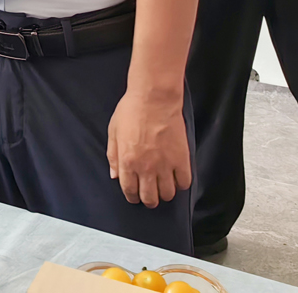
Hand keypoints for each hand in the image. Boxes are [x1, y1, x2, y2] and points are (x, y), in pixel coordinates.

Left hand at [106, 88, 190, 206]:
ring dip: (164, 193)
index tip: (134, 197)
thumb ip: (113, 156)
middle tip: (149, 195)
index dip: (132, 197)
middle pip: (150, 198)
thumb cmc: (131, 111)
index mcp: (127, 161)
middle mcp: (146, 168)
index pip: (129, 190)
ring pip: (168, 194)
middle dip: (148, 200)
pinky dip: (181, 184)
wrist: (154, 99)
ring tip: (162, 187)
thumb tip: (114, 175)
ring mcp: (165, 165)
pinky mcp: (181, 160)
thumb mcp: (113, 132)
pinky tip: (176, 178)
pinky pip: (184, 183)